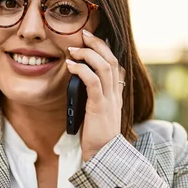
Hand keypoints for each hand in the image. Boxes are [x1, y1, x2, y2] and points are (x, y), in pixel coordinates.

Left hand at [66, 29, 124, 161]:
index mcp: (116, 94)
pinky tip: (71, 65)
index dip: (105, 48)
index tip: (92, 38)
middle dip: (97, 43)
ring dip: (88, 54)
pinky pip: (93, 82)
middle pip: (111, 59)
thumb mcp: (95, 110)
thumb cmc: (95, 135)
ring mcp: (110, 99)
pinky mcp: (100, 107)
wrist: (103, 155)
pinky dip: (82, 70)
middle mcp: (116, 93)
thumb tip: (78, 79)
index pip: (115, 64)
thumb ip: (92, 95)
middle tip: (84, 33)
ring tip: (73, 49)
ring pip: (105, 67)